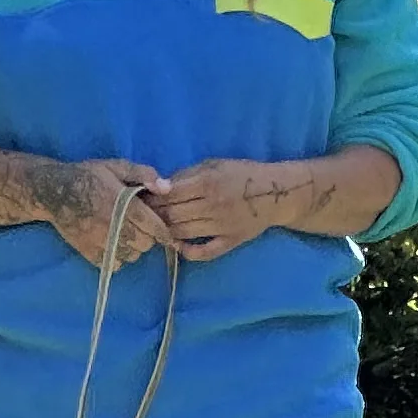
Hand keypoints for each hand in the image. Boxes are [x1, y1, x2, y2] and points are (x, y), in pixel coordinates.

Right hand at [43, 158, 172, 267]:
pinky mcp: (89, 253)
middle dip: (148, 236)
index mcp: (124, 205)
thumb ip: (144, 174)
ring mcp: (100, 242)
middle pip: (145, 244)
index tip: (166, 232)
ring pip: (131, 256)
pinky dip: (118, 258)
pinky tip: (114, 245)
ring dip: (134, 248)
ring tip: (127, 235)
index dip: (164, 231)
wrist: (54, 191)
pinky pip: (114, 265)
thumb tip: (167, 188)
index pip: (154, 227)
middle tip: (141, 227)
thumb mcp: (117, 166)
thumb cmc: (88, 176)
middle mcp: (114, 226)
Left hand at [151, 160, 281, 263]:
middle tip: (144, 215)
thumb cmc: (242, 174)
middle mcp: (213, 205)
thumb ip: (187, 175)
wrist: (276, 192)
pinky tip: (179, 246)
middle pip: (172, 215)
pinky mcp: (230, 241)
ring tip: (157, 228)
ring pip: (182, 233)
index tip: (141, 199)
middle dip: (154, 215)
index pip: (169, 194)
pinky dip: (188, 252)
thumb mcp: (214, 165)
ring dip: (165, 232)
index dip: (152, 198)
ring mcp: (222, 226)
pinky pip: (205, 252)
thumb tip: (159, 186)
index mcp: (208, 182)